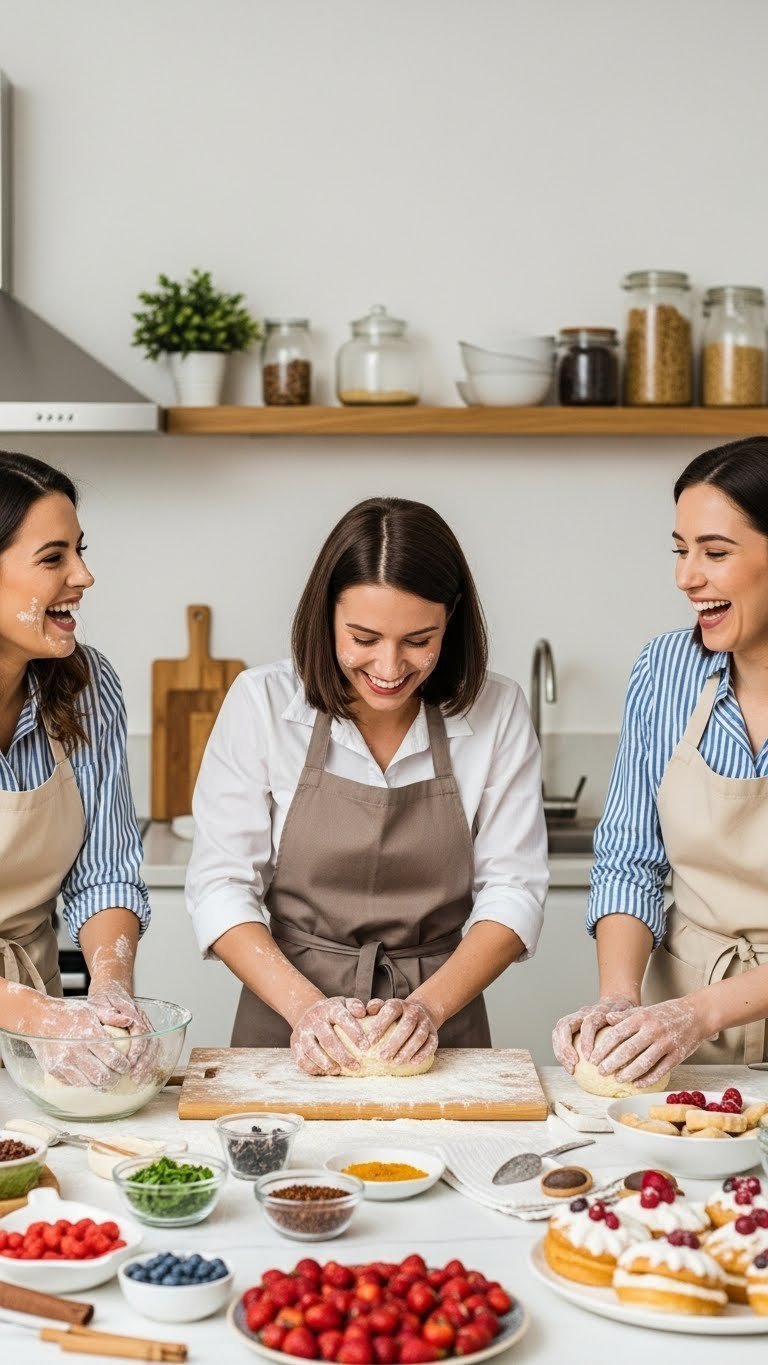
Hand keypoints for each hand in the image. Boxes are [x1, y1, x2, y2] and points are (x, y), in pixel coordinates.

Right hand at [20, 993, 131, 1089]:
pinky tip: (90, 1078)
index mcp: (89, 1035)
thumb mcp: (91, 1009)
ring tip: (106, 1081)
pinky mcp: (55, 1070)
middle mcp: (77, 1051)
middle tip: (118, 1076)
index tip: (126, 1066)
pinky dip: (85, 1084)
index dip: (123, 1066)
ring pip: (89, 1084)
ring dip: (100, 1086)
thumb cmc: (68, 1013)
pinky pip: (74, 1084)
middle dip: (114, 1079)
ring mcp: (64, 1063)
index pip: (113, 1058)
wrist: (38, 1019)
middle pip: (102, 1076)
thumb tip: (129, 1020)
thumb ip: (110, 1016)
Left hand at [87, 981, 157, 1081]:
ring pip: (154, 1045)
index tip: (130, 1062)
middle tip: (135, 1076)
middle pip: (152, 1040)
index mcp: (133, 1011)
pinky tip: (141, 1074)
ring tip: (139, 1079)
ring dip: (149, 1063)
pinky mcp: (142, 1033)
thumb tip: (124, 1020)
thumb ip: (109, 1012)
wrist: (110, 988)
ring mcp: (144, 1025)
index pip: (142, 1030)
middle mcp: (142, 1019)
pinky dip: (148, 1062)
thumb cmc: (102, 997)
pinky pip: (150, 1048)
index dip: (138, 1048)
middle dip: (146, 1060)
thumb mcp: (99, 1002)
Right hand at [290, 997, 368, 1075]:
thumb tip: (363, 1012)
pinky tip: (324, 1071)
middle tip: (356, 1066)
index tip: (366, 1047)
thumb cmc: (333, 1011)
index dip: (355, 1033)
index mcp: (329, 1008)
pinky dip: (312, 1067)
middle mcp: (314, 1018)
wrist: (308, 1010)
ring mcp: (302, 1031)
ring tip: (338, 1071)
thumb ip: (355, 1006)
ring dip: (326, 1063)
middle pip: (327, 1039)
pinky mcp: (294, 1043)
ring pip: (312, 1050)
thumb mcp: (344, 1003)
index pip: (343, 1018)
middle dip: (342, 1055)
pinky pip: (301, 1058)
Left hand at [362, 997, 438, 1067]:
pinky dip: (423, 1053)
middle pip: (407, 1025)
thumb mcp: (384, 1008)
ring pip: (419, 1036)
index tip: (371, 1041)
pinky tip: (413, 1062)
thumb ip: (373, 1009)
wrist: (420, 1012)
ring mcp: (425, 1022)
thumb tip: (364, 1011)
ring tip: (395, 1062)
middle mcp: (414, 1011)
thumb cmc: (394, 1015)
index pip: (391, 1011)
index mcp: (399, 1004)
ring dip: (408, 1050)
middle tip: (381, 1057)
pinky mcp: (434, 1034)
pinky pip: (431, 1044)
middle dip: (394, 1042)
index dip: (381, 1025)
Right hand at [552, 995, 637, 1072]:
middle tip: (573, 1064)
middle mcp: (583, 1013)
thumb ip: (627, 1024)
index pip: (588, 1023)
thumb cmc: (626, 1014)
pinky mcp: (571, 1025)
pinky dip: (561, 1052)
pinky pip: (559, 1037)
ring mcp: (575, 1018)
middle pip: (565, 1024)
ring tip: (570, 1069)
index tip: (589, 1059)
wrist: (617, 1001)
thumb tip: (622, 1036)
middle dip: (566, 1046)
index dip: (586, 1041)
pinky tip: (569, 1067)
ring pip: (559, 1030)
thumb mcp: (631, 1015)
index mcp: (598, 1011)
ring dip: (561, 1050)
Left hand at [587, 997, 703, 1086]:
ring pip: (643, 1063)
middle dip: (611, 1063)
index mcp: (642, 1017)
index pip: (617, 1034)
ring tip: (617, 1078)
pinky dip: (647, 1079)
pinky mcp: (677, 1056)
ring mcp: (666, 1043)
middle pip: (628, 1050)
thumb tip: (606, 1018)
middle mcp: (653, 1030)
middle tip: (600, 1072)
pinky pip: (660, 1071)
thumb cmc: (666, 1013)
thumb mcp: (645, 1010)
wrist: (697, 1014)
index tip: (592, 1058)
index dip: (603, 1048)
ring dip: (628, 1073)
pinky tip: (637, 1084)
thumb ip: (625, 1016)